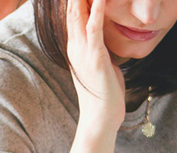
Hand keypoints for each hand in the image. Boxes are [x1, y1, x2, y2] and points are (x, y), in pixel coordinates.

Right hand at [66, 0, 125, 132]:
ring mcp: (82, 51)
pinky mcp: (94, 56)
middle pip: (71, 9)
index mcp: (76, 47)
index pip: (73, 14)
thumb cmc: (105, 93)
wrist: (101, 117)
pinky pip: (94, 28)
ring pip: (79, 14)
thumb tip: (104, 41)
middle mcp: (74, 46)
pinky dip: (97, 10)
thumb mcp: (103, 64)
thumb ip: (100, 48)